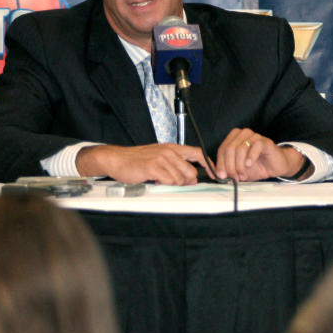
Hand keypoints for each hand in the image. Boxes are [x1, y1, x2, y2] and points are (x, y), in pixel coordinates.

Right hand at [76, 143, 212, 184]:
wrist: (118, 159)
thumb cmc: (138, 159)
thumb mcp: (160, 157)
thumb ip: (176, 165)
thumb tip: (191, 178)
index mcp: (173, 148)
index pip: (198, 153)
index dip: (208, 164)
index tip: (214, 173)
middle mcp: (169, 151)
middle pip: (191, 171)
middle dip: (187, 181)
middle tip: (176, 182)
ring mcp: (162, 158)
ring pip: (180, 178)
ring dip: (172, 184)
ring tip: (161, 179)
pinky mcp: (153, 167)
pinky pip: (168, 181)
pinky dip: (164, 184)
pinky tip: (155, 180)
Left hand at [215, 128, 309, 181]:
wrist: (275, 166)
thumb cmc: (257, 166)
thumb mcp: (238, 170)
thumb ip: (227, 170)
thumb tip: (216, 174)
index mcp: (234, 138)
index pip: (222, 149)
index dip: (221, 163)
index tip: (222, 175)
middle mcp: (243, 134)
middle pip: (230, 148)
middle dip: (230, 166)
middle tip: (234, 177)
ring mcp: (254, 136)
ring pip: (240, 148)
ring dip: (240, 165)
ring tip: (243, 175)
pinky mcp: (265, 141)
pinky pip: (254, 146)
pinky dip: (250, 157)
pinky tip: (249, 165)